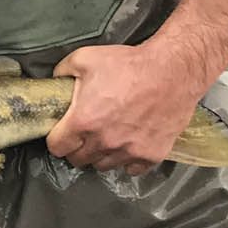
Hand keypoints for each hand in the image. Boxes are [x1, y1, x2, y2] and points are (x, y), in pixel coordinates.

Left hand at [47, 43, 200, 175]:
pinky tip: (128, 144)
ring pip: (103, 166)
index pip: (57, 147)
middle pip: (78, 159)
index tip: (61, 133)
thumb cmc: (129, 64)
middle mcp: (104, 141)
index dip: (56, 139)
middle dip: (77, 148)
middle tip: (83, 133)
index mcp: (83, 121)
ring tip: (106, 137)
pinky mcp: (151, 155)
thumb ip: (62, 73)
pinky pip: (132, 169)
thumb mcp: (84, 59)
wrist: (172, 71)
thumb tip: (54, 82)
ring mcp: (129, 151)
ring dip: (101, 154)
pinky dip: (128, 160)